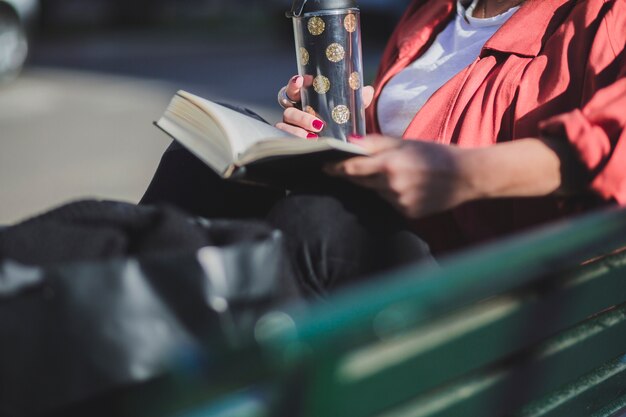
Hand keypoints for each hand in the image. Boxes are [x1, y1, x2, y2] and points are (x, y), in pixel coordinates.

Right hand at [275, 75, 374, 138]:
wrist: (339, 141)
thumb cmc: (339, 120)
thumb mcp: (348, 109)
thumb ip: (357, 100)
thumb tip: (367, 91)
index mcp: (304, 100)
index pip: (293, 89)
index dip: (294, 84)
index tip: (301, 80)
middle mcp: (293, 112)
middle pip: (289, 110)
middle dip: (301, 116)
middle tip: (318, 124)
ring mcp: (290, 127)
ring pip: (284, 126)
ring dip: (298, 131)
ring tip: (313, 138)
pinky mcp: (290, 140)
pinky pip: (286, 139)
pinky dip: (295, 141)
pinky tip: (308, 145)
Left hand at [325, 135, 482, 217]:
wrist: (466, 175)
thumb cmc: (434, 153)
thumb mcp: (406, 142)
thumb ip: (376, 143)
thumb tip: (350, 142)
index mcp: (390, 164)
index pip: (352, 169)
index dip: (336, 168)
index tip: (325, 167)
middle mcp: (392, 185)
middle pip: (361, 182)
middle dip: (356, 175)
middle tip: (357, 167)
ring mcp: (400, 201)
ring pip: (377, 193)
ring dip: (380, 184)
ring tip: (402, 174)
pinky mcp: (408, 213)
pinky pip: (391, 203)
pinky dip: (394, 195)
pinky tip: (411, 187)